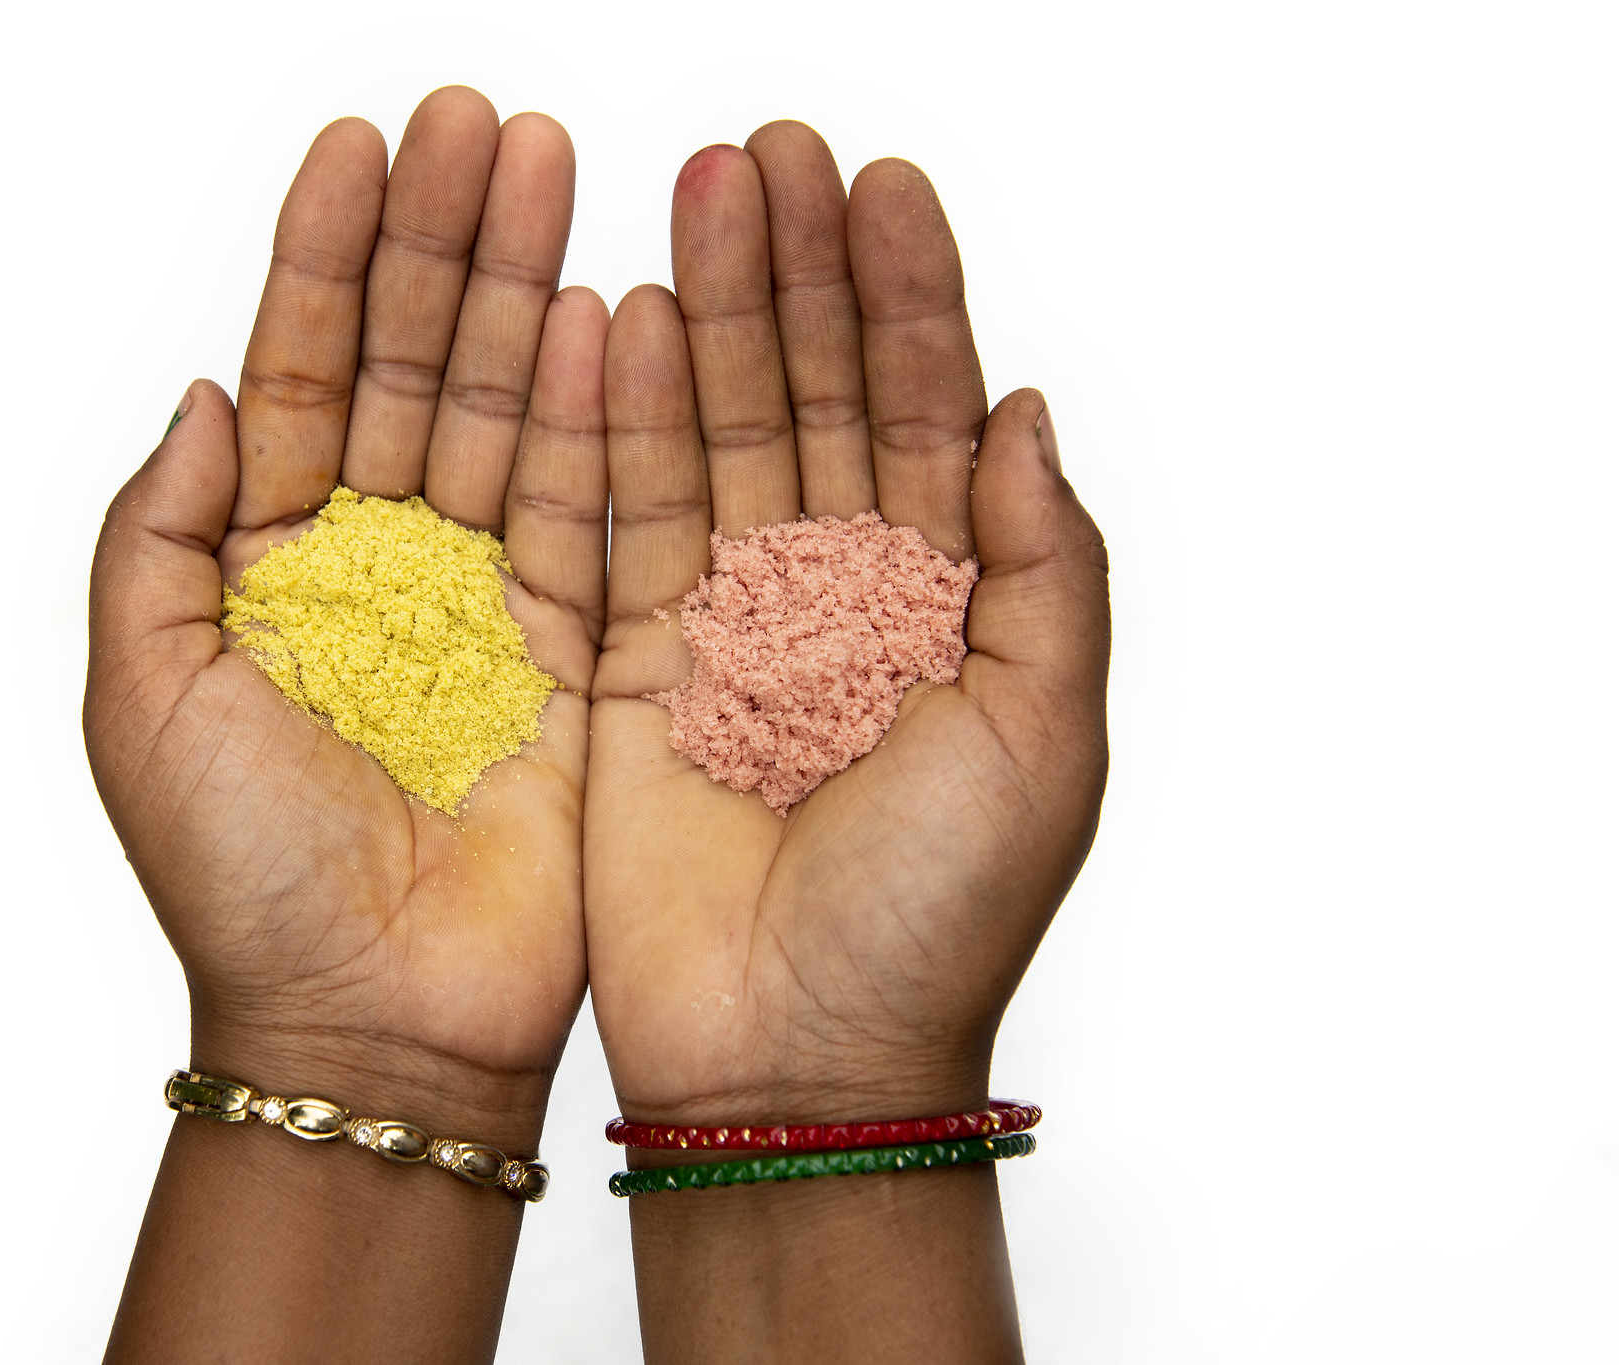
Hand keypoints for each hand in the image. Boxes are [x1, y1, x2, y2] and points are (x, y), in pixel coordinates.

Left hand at [85, 86, 607, 1144]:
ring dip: (525, 289)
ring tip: (551, 167)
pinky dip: (597, 413)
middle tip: (480, 124)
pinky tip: (602, 310)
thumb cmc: (244, 879)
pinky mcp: (576, 653)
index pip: (302, 372)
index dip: (326, 259)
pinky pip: (587, 509)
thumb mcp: (144, 693)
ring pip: (508, 413)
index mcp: (268, 566)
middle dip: (443, 240)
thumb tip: (205, 393)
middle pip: (416, 366)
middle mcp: (379, 566)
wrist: (375, 1020)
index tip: (357, 147)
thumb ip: (158, 533)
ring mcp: (482, 603)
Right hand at [586, 122, 1108, 1130]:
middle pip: (818, 394)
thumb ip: (1051, 568)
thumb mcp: (1048, 737)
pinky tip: (618, 319)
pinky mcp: (632, 659)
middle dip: (800, 272)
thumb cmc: (936, 918)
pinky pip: (624, 516)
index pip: (930, 410)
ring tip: (700, 190)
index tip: (881, 184)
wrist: (794, 1056)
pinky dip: (621, 421)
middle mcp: (842, 591)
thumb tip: (1030, 413)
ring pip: (721, 432)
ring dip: (712, 313)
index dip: (910, 295)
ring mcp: (733, 619)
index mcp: (952, 600)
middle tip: (774, 152)